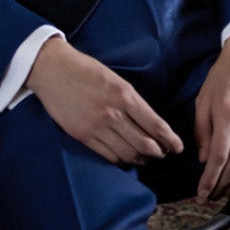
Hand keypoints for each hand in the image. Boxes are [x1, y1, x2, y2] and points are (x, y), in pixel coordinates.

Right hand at [25, 36, 184, 166]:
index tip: (178, 147)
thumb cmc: (85, 70)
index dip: (170, 139)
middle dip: (158, 152)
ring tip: (145, 158)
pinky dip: (120, 160)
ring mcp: (96, 126)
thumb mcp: (115, 79)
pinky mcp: (82, 135)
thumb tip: (148, 122)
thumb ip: (131, 100)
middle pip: (144, 144)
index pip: (155, 124)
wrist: (52, 69)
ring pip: (127, 153)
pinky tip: (124, 157)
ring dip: (140, 159)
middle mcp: (113, 113)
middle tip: (162, 154)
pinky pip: (107, 155)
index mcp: (124, 95)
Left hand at [194, 29, 229, 200]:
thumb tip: (205, 160)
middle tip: (211, 196)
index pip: (218, 157)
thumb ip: (202, 131)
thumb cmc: (224, 75)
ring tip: (225, 190)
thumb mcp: (203, 99)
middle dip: (221, 186)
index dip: (210, 180)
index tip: (202, 193)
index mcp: (227, 113)